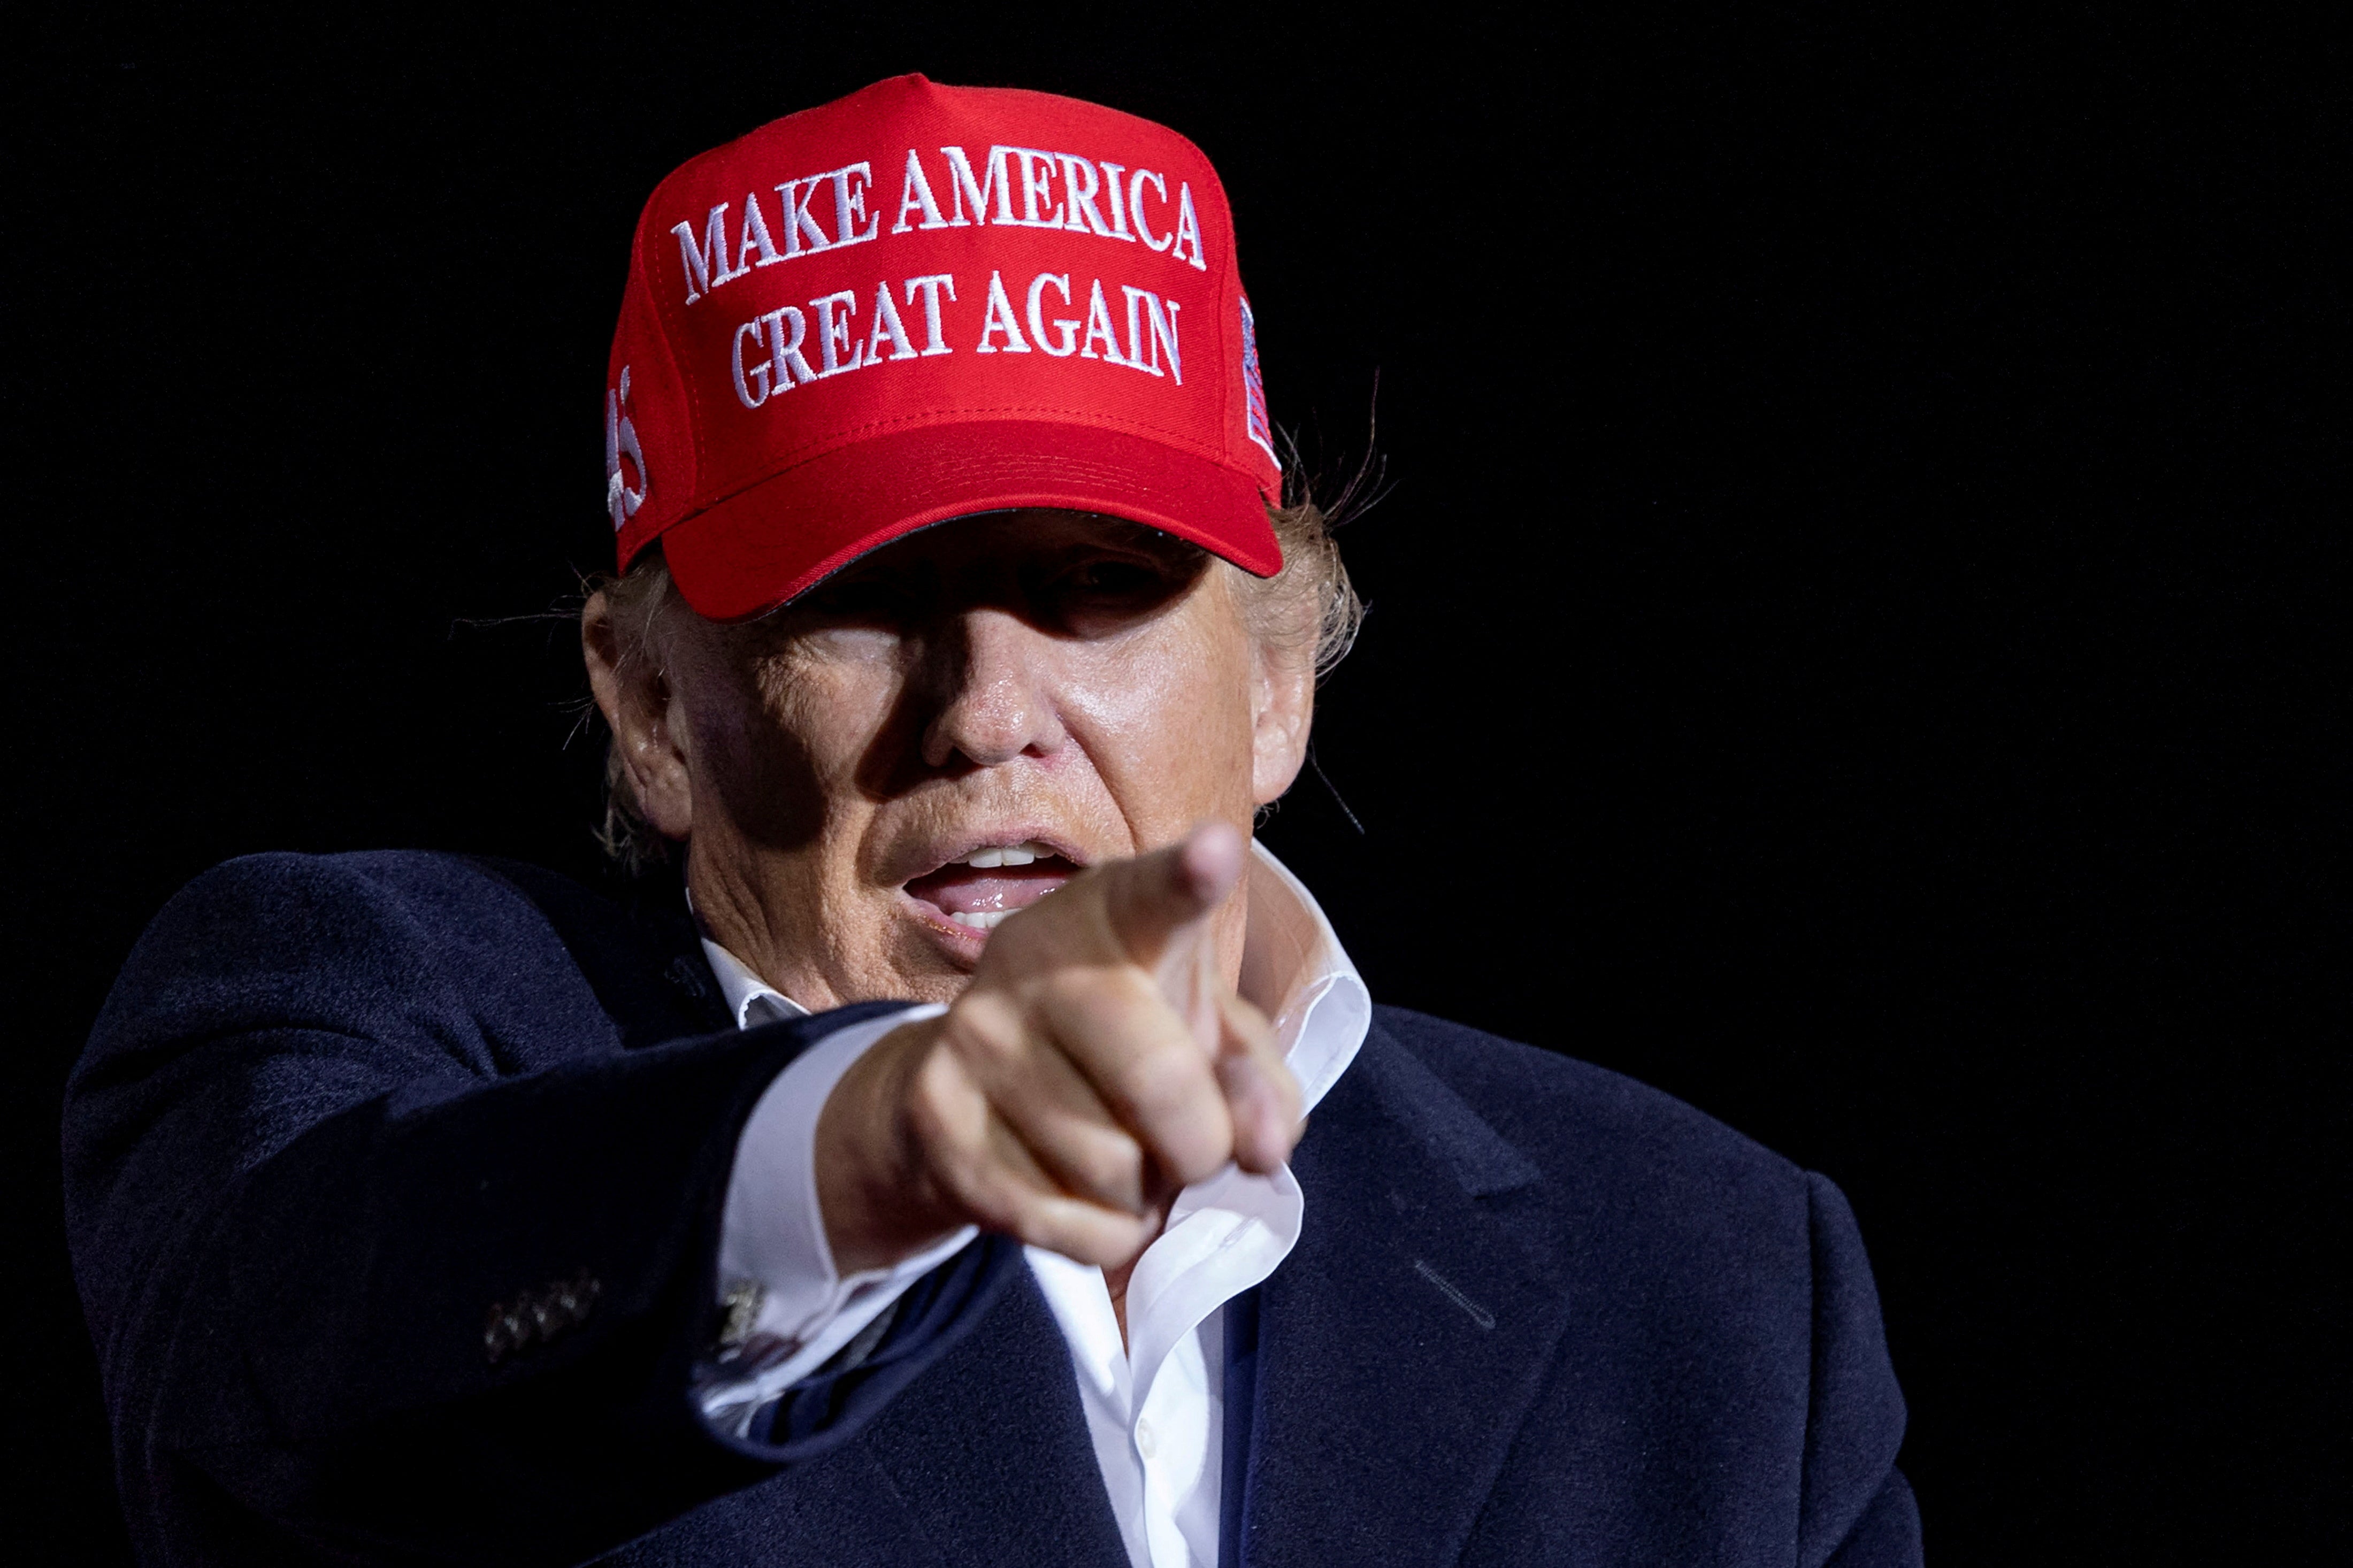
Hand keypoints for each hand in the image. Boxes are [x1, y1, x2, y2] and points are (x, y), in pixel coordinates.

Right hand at [813, 821, 1301, 1273]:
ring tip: (1126, 1154)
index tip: (1218, 850)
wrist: (976, 1090)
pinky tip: (1084, 1192)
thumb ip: (1258, 1079)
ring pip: (1114, 1170)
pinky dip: (1107, 1232)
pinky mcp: (940, 1124)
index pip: (1153, 897)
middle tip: (1194, 1145)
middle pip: (1157, 1080)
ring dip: (1147, 1192)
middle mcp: (1030, 961)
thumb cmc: (1127, 1043)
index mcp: (1110, 915)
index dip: (1189, 878)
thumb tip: (1259, 1145)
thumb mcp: (1207, 1037)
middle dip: (1201, 1143)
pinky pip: (1069, 1225)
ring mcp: (973, 1040)